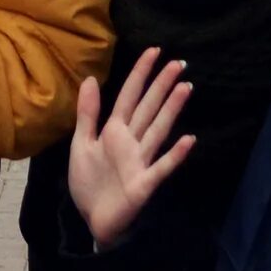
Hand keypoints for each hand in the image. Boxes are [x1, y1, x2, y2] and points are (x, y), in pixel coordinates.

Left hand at [68, 49, 197, 250]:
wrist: (90, 219)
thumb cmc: (88, 182)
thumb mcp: (81, 143)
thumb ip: (87, 113)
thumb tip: (92, 78)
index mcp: (114, 130)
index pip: (130, 96)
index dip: (141, 74)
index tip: (155, 52)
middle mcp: (131, 141)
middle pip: (149, 108)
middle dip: (162, 86)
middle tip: (180, 63)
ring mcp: (140, 161)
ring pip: (158, 129)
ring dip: (172, 110)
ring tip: (186, 88)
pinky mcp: (144, 184)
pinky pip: (162, 166)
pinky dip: (175, 154)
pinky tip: (189, 139)